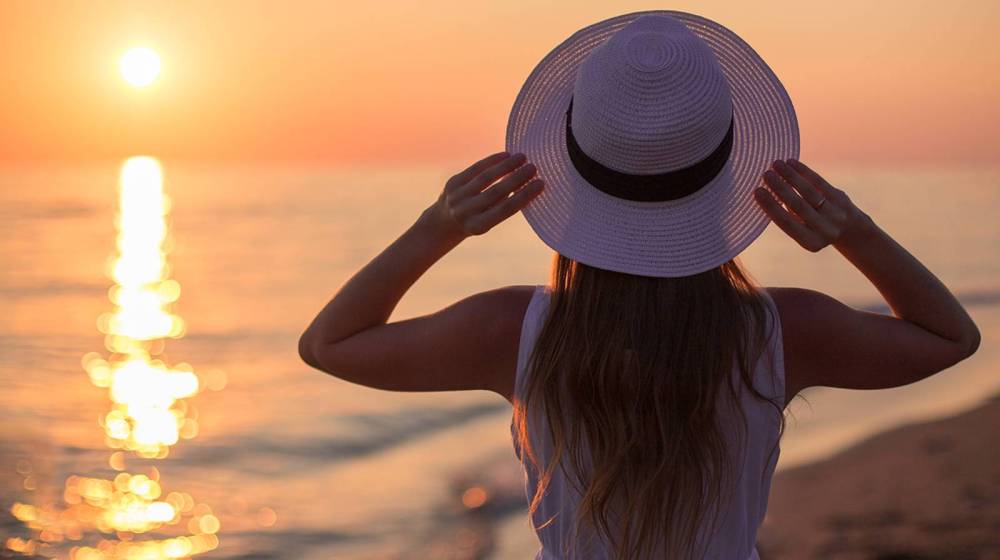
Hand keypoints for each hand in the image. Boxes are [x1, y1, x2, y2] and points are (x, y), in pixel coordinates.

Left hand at [425, 151, 544, 239]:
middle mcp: (465, 212)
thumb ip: (504, 205)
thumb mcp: (489, 221)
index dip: (524, 196)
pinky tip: (506, 155)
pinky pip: (475, 169)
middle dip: (517, 179)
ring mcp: (457, 196)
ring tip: (522, 157)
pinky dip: (492, 161)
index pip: (505, 209)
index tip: (541, 184)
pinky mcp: (453, 183)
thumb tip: (528, 184)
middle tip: (534, 167)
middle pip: (496, 192)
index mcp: (478, 226)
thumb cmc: (476, 221)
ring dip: (506, 166)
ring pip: (485, 178)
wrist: (443, 222)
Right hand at [754, 158, 874, 251]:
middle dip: (780, 188)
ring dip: (791, 176)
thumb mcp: (802, 230)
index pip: (786, 223)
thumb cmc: (813, 228)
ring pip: (809, 191)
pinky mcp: (841, 198)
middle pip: (798, 205)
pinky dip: (804, 171)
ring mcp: (835, 213)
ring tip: (776, 164)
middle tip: (765, 174)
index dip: (771, 206)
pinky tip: (791, 162)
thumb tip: (765, 191)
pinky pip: (820, 182)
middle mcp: (825, 229)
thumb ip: (787, 215)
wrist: (849, 229)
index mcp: (810, 242)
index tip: (757, 191)